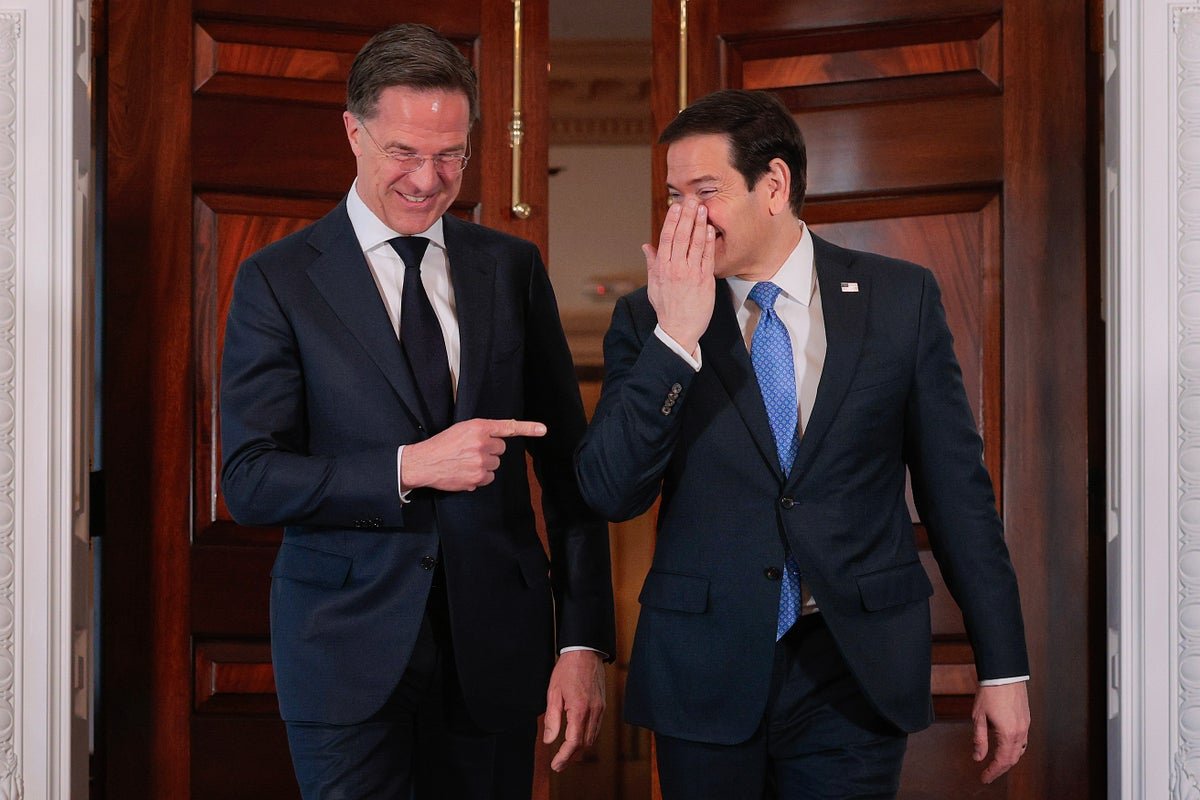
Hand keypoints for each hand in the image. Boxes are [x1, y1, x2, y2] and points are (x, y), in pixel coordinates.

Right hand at [401, 418, 545, 491]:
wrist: (424, 463)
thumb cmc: (441, 445)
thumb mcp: (461, 429)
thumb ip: (481, 432)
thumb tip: (498, 440)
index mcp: (478, 427)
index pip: (507, 427)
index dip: (528, 428)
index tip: (543, 429)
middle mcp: (482, 443)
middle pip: (500, 449)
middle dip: (490, 451)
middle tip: (471, 451)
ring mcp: (481, 462)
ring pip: (495, 465)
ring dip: (485, 465)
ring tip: (465, 462)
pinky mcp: (478, 478)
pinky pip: (489, 478)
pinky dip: (480, 477)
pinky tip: (465, 472)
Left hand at [543, 650, 605, 771]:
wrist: (585, 652)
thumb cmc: (567, 670)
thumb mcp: (553, 693)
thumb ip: (552, 718)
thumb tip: (549, 740)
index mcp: (579, 709)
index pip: (574, 742)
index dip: (564, 757)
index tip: (555, 766)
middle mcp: (593, 712)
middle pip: (585, 744)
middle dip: (571, 756)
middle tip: (558, 763)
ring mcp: (601, 709)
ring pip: (592, 738)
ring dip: (580, 748)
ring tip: (566, 753)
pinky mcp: (603, 705)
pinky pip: (596, 728)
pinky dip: (587, 736)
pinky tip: (577, 736)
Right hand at [644, 197, 716, 354]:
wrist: (679, 329)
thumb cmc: (667, 308)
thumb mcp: (653, 285)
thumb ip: (652, 263)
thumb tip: (646, 246)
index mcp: (661, 268)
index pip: (666, 238)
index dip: (672, 220)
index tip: (676, 206)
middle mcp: (675, 268)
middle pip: (680, 236)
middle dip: (686, 215)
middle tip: (692, 199)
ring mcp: (690, 273)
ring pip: (694, 243)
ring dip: (699, 223)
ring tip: (703, 208)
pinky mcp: (704, 280)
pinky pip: (706, 257)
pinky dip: (708, 241)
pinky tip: (710, 228)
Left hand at [972, 681, 1030, 783]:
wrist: (1004, 673)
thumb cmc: (990, 692)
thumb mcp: (979, 717)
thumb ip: (979, 739)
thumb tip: (977, 757)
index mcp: (1008, 734)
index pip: (1002, 761)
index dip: (992, 772)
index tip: (984, 778)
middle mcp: (1020, 732)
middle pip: (1012, 759)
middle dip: (1000, 769)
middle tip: (988, 774)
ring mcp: (1025, 726)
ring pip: (1020, 751)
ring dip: (1009, 760)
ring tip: (997, 764)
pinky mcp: (1026, 719)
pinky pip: (1023, 741)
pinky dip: (1015, 749)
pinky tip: (1007, 748)